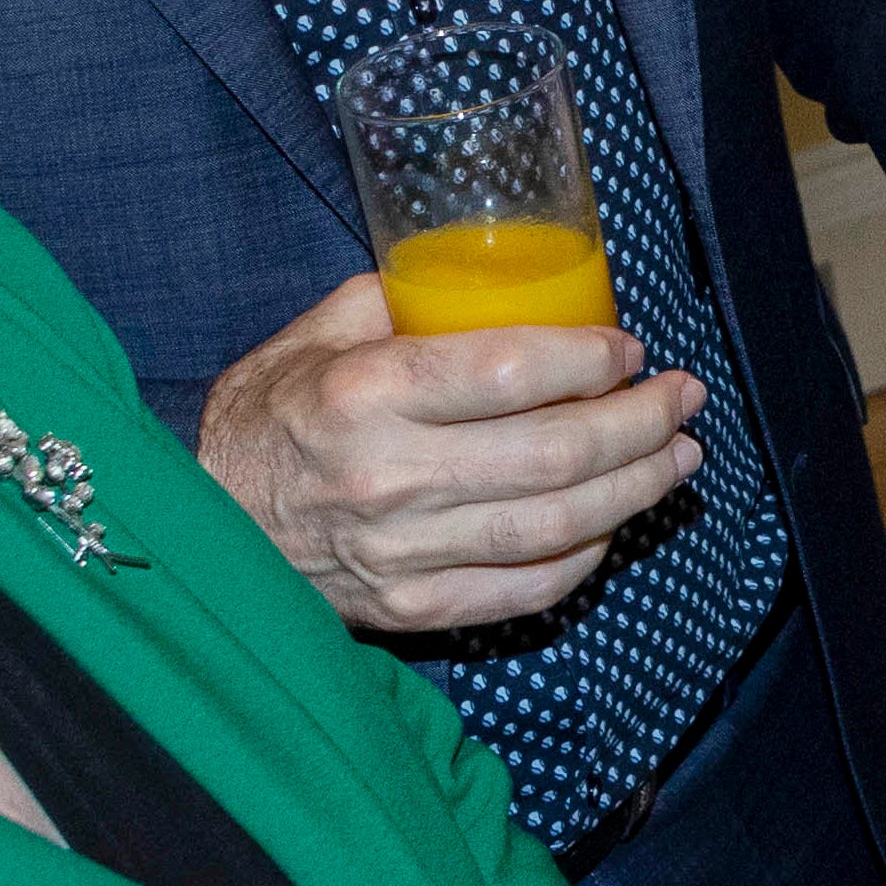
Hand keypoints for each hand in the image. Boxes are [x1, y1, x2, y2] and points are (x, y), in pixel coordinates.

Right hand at [197, 272, 708, 635]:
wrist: (202, 532)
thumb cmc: (266, 421)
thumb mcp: (312, 337)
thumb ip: (399, 303)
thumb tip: (491, 278)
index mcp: (364, 393)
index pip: (514, 371)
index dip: (592, 359)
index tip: (629, 350)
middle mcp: (390, 476)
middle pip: (557, 453)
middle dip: (643, 422)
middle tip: (682, 398)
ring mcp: (405, 552)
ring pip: (559, 524)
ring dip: (639, 488)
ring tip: (679, 456)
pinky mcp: (416, 608)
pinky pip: (530, 588)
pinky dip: (587, 554)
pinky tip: (614, 520)